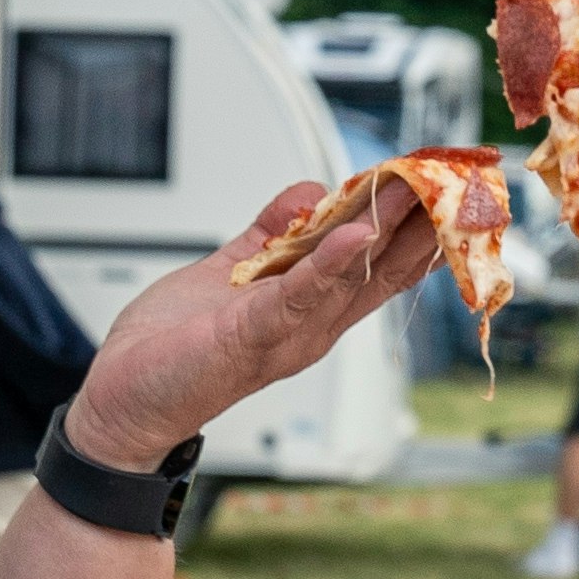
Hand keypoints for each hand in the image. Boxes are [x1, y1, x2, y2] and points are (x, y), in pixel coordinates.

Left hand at [65, 183, 442, 471]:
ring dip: (385, 229)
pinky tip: (355, 235)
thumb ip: (271, 232)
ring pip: (351, 275)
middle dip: (419, 221)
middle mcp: (316, 323)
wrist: (127, 399)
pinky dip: (331, 265)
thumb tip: (310, 190)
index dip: (413, 223)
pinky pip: (299, 296)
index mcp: (314, 307)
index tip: (438, 182)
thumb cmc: (175, 345)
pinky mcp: (253, 335)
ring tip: (413, 188)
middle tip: (451, 179)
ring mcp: (290, 332)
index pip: (378, 261)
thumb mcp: (232, 271)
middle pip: (381, 267)